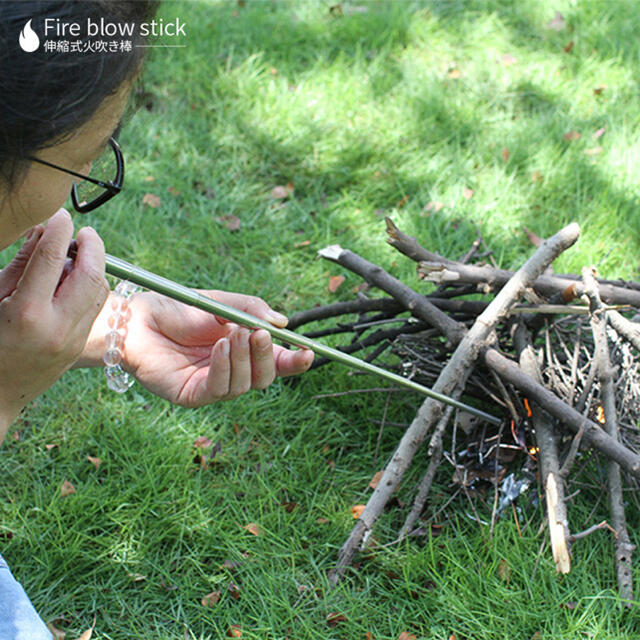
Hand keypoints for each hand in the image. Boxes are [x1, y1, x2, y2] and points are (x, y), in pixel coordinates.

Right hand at [0, 209, 108, 437]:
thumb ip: (20, 265)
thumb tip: (44, 232)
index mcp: (28, 313)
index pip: (54, 259)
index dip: (61, 230)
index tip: (62, 215)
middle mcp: (58, 327)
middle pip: (92, 275)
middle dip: (93, 246)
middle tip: (83, 231)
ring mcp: (73, 340)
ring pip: (100, 291)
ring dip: (95, 265)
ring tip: (77, 254)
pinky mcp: (79, 346)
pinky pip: (94, 308)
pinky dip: (92, 286)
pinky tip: (75, 279)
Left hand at [121, 290, 313, 406]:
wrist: (136, 317)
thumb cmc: (177, 309)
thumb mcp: (221, 303)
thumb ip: (251, 310)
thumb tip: (282, 324)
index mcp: (242, 351)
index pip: (275, 362)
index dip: (294, 361)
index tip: (308, 352)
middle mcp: (231, 371)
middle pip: (265, 377)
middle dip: (268, 357)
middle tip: (259, 334)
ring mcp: (212, 385)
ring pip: (244, 385)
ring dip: (244, 359)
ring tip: (233, 334)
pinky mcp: (191, 395)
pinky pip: (218, 389)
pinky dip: (225, 368)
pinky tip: (221, 347)